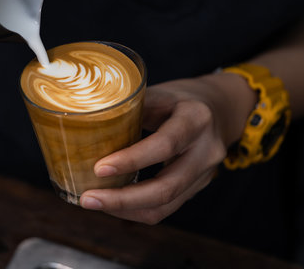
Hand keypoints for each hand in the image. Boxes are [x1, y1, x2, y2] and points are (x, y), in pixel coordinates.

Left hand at [80, 72, 256, 223]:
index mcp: (196, 119)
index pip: (164, 145)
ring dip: (126, 210)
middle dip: (122, 200)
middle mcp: (206, 151)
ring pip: (165, 206)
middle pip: (166, 188)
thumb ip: (129, 110)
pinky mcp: (197, 188)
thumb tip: (83, 125)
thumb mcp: (158, 93)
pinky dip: (136, 209)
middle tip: (87, 199)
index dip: (130, 160)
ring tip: (93, 202)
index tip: (98, 169)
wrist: (220, 109)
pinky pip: (166, 208)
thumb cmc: (180, 98)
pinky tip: (112, 203)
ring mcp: (205, 174)